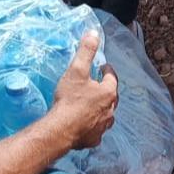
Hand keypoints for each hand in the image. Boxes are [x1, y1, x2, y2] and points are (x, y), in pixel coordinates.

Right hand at [47, 32, 117, 150]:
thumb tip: (94, 34)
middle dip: (105, 90)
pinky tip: (85, 124)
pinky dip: (92, 125)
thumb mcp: (77, 70)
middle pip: (111, 97)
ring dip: (100, 109)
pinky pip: (96, 130)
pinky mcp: (94, 139)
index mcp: (108, 93)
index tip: (102, 67)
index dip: (107, 71)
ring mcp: (103, 126)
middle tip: (96, 85)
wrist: (60, 130)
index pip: (112, 77)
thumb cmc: (70, 99)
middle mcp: (110, 110)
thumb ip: (86, 51)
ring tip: (91, 105)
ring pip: (106, 115)